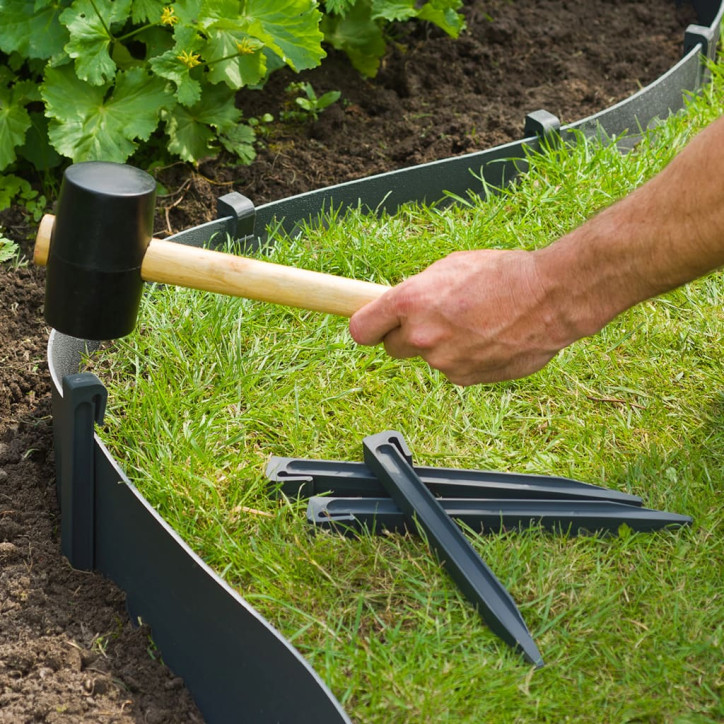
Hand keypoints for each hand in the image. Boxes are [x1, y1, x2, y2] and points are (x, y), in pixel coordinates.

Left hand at [349, 249, 574, 385]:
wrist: (551, 298)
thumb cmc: (503, 274)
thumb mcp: (450, 267)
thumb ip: (419, 291)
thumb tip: (404, 307)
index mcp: (410, 302)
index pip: (362, 330)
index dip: (367, 327)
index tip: (372, 326)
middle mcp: (420, 336)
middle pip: (392, 348)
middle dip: (407, 336)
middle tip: (434, 320)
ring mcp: (443, 362)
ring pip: (430, 358)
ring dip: (444, 346)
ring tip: (477, 323)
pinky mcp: (465, 379)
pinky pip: (455, 369)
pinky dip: (466, 358)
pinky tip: (490, 339)